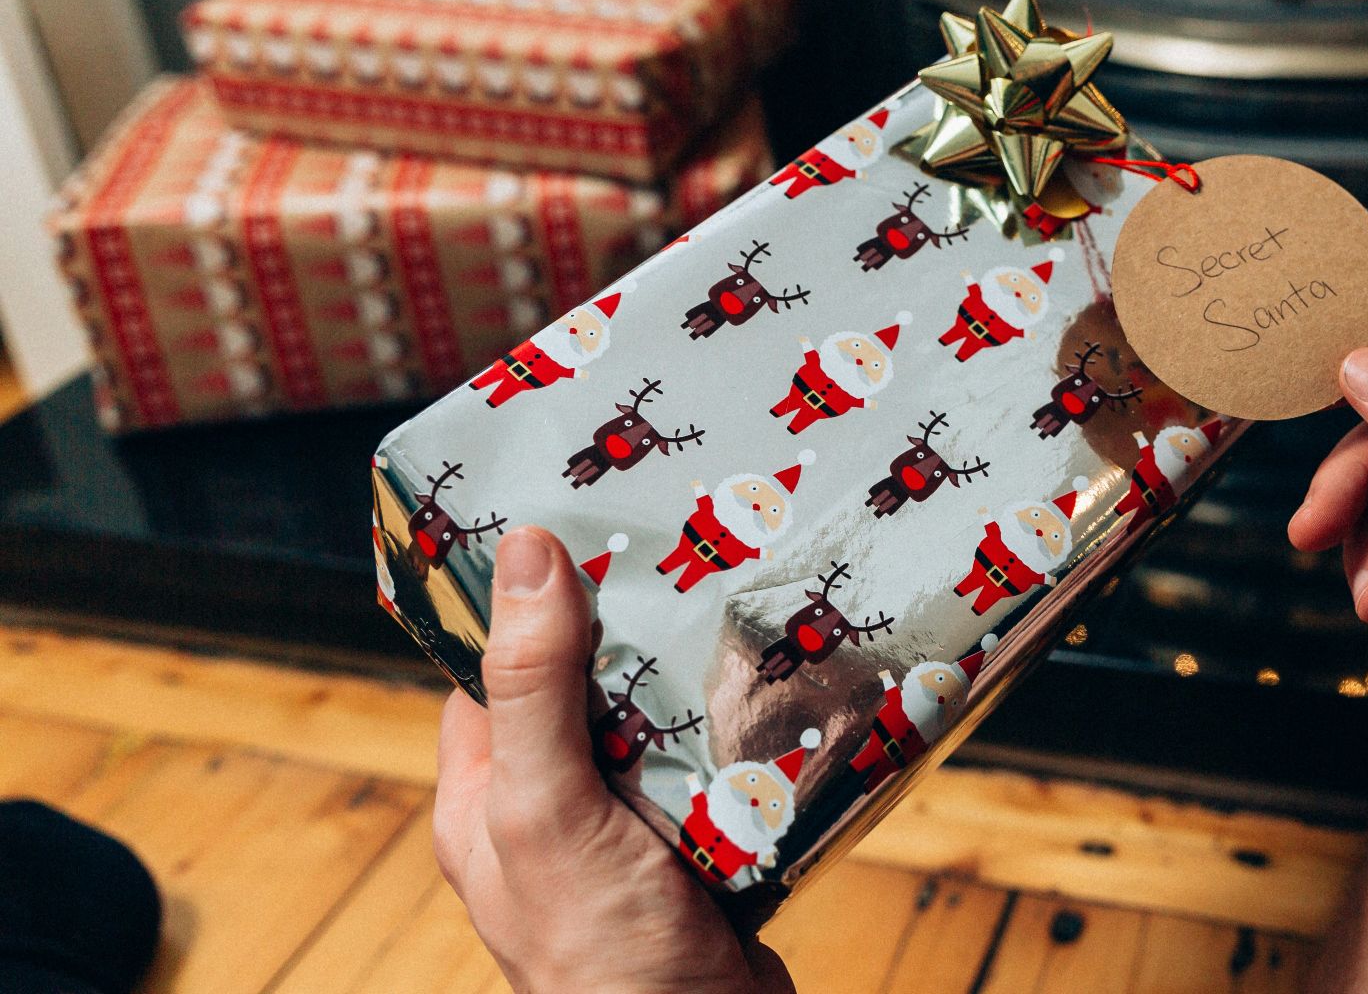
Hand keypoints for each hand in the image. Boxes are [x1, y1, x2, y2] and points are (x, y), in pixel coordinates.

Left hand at [435, 527, 793, 993]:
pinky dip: (743, 727)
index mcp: (486, 797)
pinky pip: (717, 762)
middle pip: (583, 685)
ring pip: (657, 720)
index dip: (521, 599)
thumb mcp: (548, 806)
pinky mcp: (699, 845)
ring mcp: (626, 829)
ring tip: (731, 598)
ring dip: (693, 674)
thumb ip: (533, 688)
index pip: (490, 668)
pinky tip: (773, 687)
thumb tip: (522, 556)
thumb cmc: (602, 953)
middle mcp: (551, 808)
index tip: (570, 524)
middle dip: (625, 627)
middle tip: (674, 547)